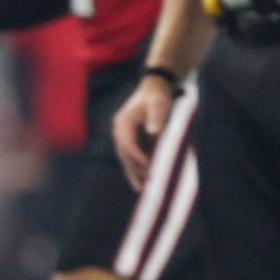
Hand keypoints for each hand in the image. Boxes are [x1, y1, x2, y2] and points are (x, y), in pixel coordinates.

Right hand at [113, 76, 173, 190]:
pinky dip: (138, 171)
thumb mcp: (159, 103)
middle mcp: (121, 132)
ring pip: (127, 161)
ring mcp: (126, 138)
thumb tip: (154, 133)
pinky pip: (133, 160)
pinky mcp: (134, 143)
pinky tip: (143, 185)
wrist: (156, 88)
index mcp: (123, 123)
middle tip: (147, 184)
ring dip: (135, 174)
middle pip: (125, 155)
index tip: (147, 166)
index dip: (136, 155)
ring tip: (143, 191)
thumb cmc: (158, 95)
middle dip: (135, 169)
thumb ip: (157, 117)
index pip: (127, 142)